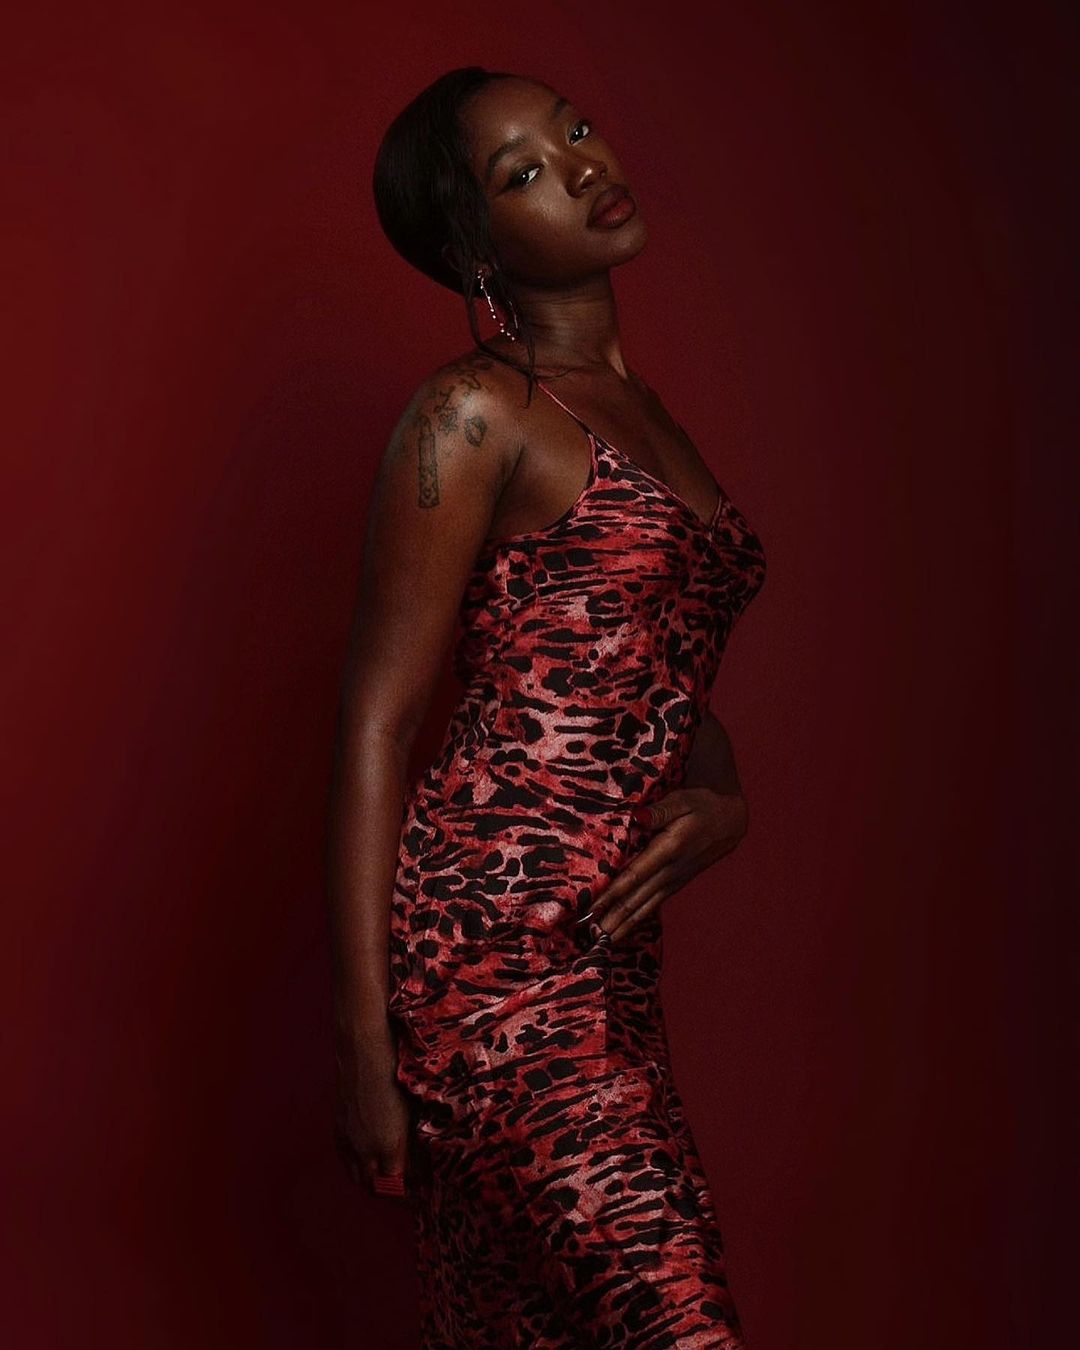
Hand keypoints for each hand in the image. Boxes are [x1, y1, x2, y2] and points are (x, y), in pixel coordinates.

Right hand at [332, 1021, 415, 1202]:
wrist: (363, 1051)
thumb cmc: (396, 1074)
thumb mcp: (414, 1110)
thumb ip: (416, 1143)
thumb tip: (423, 1165)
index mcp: (389, 1147)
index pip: (398, 1187)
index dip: (409, 1194)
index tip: (421, 1192)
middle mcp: (365, 1150)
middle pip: (375, 1189)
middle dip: (391, 1193)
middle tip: (406, 1188)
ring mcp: (348, 1140)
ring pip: (357, 1177)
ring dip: (372, 1182)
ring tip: (387, 1177)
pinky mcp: (338, 1129)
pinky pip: (346, 1160)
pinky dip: (357, 1167)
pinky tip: (366, 1159)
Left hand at [592, 788, 748, 943]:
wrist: (730, 820)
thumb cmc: (702, 804)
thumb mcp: (682, 800)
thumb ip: (659, 811)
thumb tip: (638, 817)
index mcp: (668, 850)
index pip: (634, 876)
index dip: (611, 894)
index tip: (592, 908)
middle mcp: (670, 871)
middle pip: (636, 900)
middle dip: (612, 919)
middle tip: (589, 936)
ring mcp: (674, 880)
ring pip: (644, 907)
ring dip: (623, 925)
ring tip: (602, 941)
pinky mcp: (676, 883)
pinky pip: (653, 905)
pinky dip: (637, 919)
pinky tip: (625, 929)